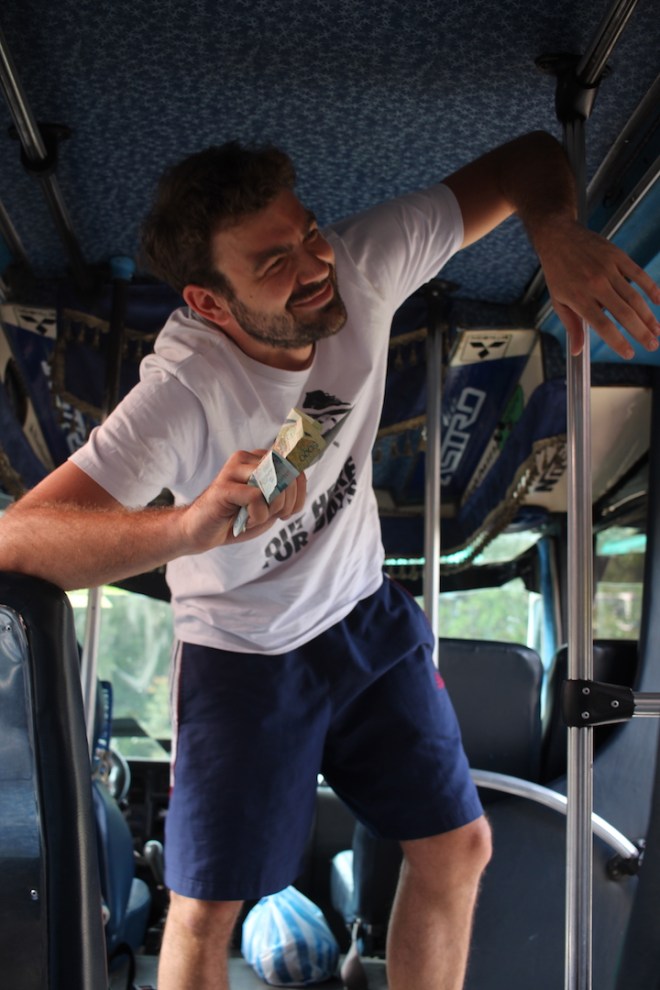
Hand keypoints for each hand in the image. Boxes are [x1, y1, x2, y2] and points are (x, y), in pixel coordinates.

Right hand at [181, 449, 306, 551]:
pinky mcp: (223, 486)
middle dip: (287, 504)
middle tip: (271, 516)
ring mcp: (233, 470)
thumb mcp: (269, 505)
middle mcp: (246, 458)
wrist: (201, 532)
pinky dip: (257, 516)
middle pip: (287, 475)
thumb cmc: (237, 518)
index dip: (299, 493)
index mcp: (258, 459)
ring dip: (270, 510)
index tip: (288, 511)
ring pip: (273, 485)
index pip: (294, 467)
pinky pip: (256, 498)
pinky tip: (245, 520)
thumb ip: (285, 490)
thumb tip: (299, 478)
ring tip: (254, 517)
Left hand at [536, 219, 659, 358]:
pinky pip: (639, 275)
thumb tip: (577, 351)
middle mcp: (595, 284)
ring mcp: (608, 269)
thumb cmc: (558, 272)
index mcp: (579, 298)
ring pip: (634, 297)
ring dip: (648, 316)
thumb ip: (572, 326)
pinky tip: (659, 302)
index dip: (618, 341)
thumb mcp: (558, 301)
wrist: (559, 237)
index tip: (629, 354)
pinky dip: (652, 289)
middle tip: (652, 346)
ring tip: (657, 331)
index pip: (603, 325)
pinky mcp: (617, 256)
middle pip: (624, 314)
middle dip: (640, 332)